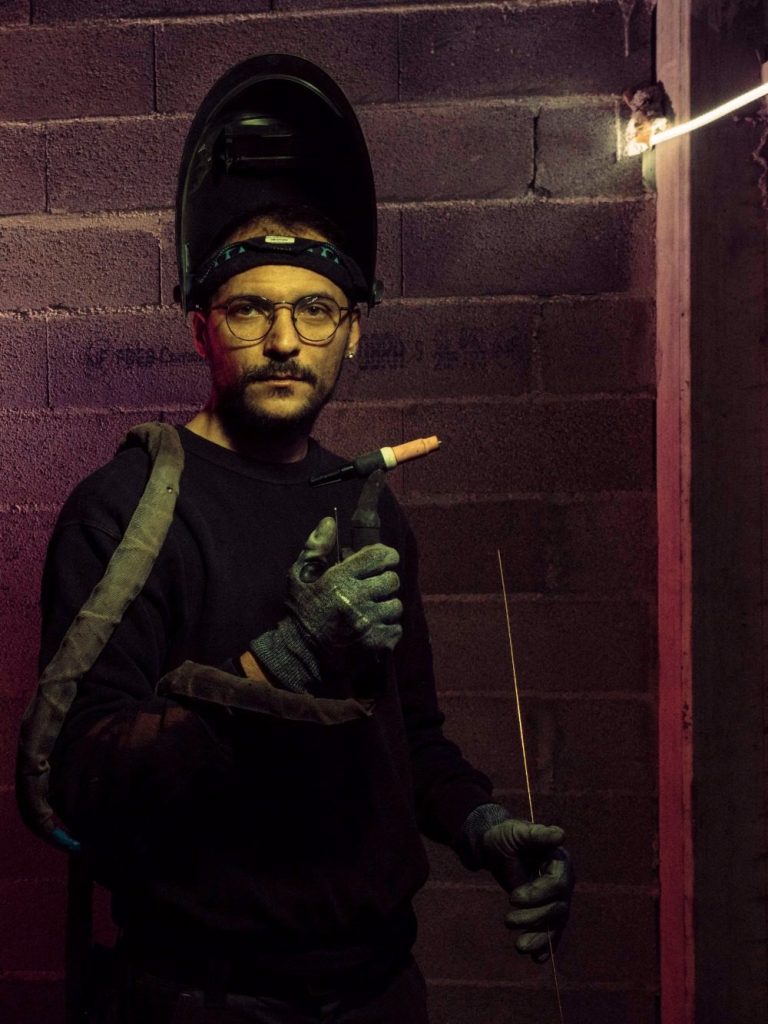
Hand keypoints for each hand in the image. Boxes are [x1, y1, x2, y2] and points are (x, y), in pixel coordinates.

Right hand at [287, 516, 402, 653]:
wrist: (301, 654)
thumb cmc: (301, 611)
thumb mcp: (300, 576)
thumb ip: (315, 547)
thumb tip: (329, 521)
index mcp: (339, 579)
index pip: (378, 557)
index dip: (387, 556)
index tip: (386, 560)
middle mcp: (355, 599)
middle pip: (392, 580)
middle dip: (385, 582)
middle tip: (373, 588)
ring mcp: (367, 623)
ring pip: (396, 605)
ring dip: (386, 607)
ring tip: (371, 610)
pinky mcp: (375, 644)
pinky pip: (396, 628)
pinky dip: (388, 628)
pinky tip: (372, 628)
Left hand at [482, 819, 572, 960]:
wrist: (494, 848)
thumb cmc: (506, 836)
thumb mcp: (518, 832)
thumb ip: (538, 835)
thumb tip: (561, 835)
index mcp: (560, 860)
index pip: (557, 884)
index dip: (538, 893)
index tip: (513, 898)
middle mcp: (563, 881)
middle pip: (557, 907)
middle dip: (534, 917)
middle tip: (508, 920)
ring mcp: (556, 898)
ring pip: (555, 923)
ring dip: (539, 936)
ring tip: (519, 947)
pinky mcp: (545, 911)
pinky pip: (551, 931)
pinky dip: (545, 945)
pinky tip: (536, 959)